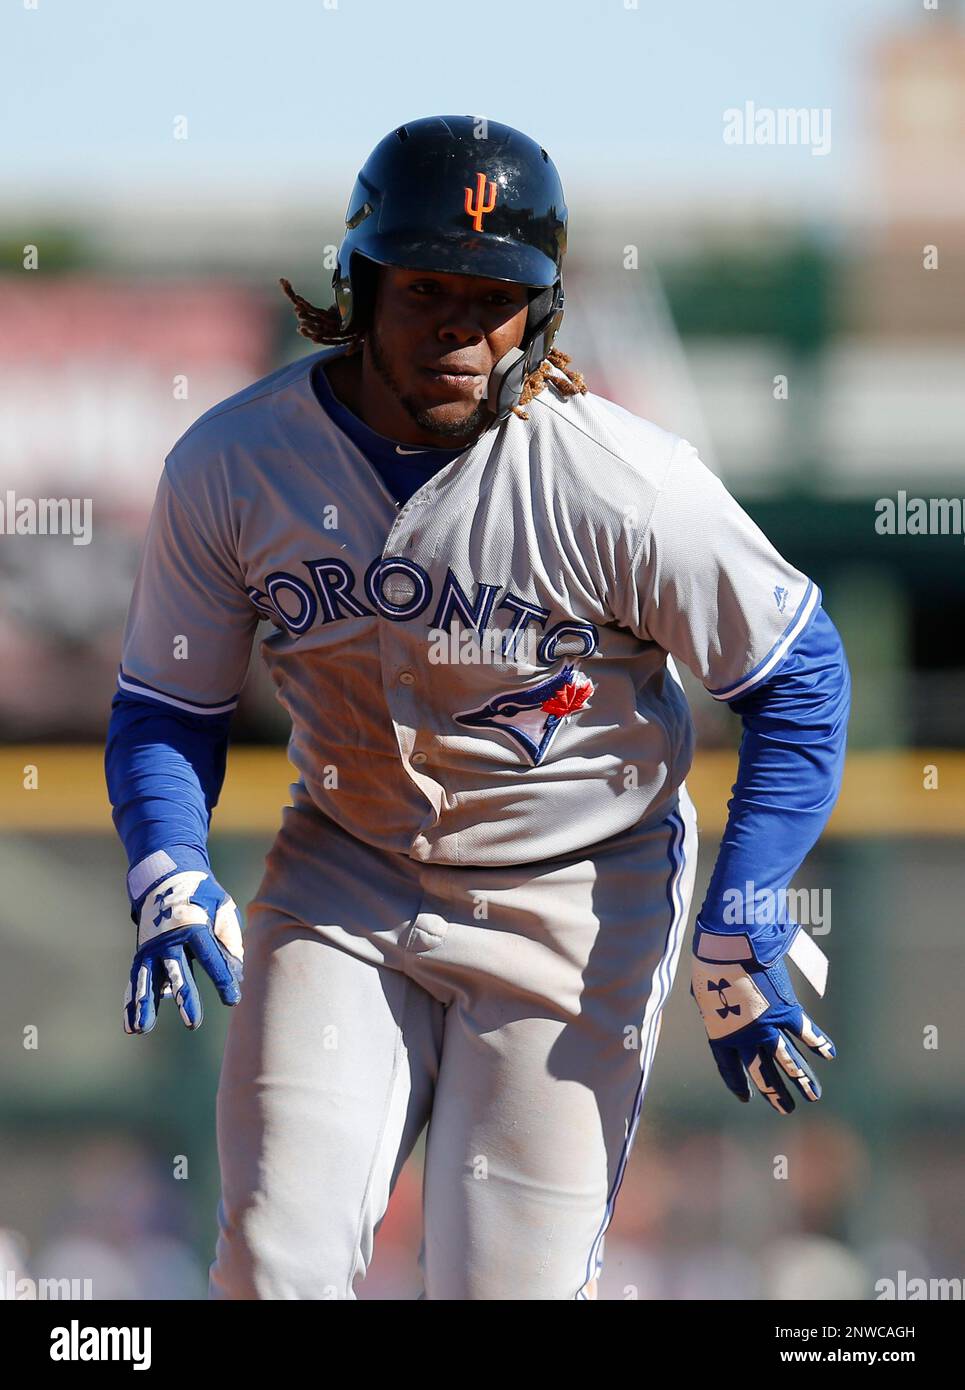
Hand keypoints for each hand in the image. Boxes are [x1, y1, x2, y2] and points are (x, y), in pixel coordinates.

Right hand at [124, 870, 243, 1034]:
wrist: (167, 878)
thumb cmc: (202, 897)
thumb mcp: (222, 909)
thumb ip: (229, 939)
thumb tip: (236, 974)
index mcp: (193, 924)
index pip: (211, 956)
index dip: (222, 978)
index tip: (232, 999)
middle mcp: (169, 939)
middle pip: (178, 972)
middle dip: (185, 998)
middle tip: (194, 1024)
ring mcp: (152, 947)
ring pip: (148, 980)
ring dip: (145, 1005)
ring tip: (142, 1029)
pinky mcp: (143, 954)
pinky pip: (137, 981)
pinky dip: (132, 1003)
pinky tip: (131, 1026)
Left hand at [690, 924, 834, 1115]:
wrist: (730, 946)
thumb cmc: (710, 962)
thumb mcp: (703, 989)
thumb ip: (712, 1004)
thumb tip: (710, 1001)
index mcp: (720, 1034)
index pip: (729, 1067)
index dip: (738, 1082)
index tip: (746, 1097)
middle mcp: (745, 1037)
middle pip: (762, 1072)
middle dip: (775, 1093)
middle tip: (786, 1109)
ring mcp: (768, 1026)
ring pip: (789, 1062)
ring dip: (802, 1080)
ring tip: (813, 1096)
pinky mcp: (786, 1010)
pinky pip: (806, 1032)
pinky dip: (819, 1042)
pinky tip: (829, 1054)